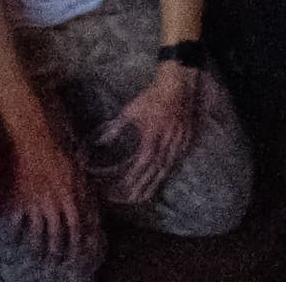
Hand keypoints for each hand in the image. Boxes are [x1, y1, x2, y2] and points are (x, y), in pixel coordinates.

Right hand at [3, 124, 87, 260]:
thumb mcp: (77, 171)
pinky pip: (17, 222)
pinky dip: (17, 232)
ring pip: (38, 232)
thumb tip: (89, 208)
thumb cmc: (58, 152)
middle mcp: (53, 204)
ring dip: (39, 247)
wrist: (33, 141)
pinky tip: (17, 240)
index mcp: (70, 196)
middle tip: (59, 262)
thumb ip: (82, 191)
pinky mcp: (18, 200)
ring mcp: (34, 204)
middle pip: (57, 233)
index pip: (76, 225)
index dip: (78, 241)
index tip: (79, 253)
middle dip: (59, 250)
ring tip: (39, 257)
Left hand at [96, 64, 203, 204]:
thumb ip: (116, 128)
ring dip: (154, 185)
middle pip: (154, 173)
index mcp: (152, 137)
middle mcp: (166, 144)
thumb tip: (100, 142)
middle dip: (141, 188)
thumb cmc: (153, 97)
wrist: (178, 85)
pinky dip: (166, 173)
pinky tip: (159, 179)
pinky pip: (175, 162)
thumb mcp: (131, 111)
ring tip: (142, 197)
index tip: (120, 189)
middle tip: (130, 200)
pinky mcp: (185, 141)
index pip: (141, 166)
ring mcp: (178, 144)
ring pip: (166, 170)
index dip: (131, 180)